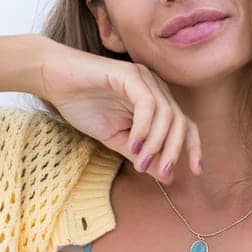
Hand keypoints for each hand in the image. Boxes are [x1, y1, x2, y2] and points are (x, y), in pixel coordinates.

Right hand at [37, 44, 202, 180]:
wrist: (54, 80)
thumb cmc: (83, 105)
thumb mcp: (116, 139)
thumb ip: (141, 155)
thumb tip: (167, 176)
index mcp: (156, 102)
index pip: (184, 125)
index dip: (194, 148)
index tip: (197, 172)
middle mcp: (155, 88)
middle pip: (179, 121)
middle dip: (174, 151)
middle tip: (161, 172)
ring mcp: (144, 79)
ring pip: (166, 114)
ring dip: (157, 143)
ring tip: (142, 162)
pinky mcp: (129, 74)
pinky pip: (147, 103)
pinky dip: (144, 127)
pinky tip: (133, 143)